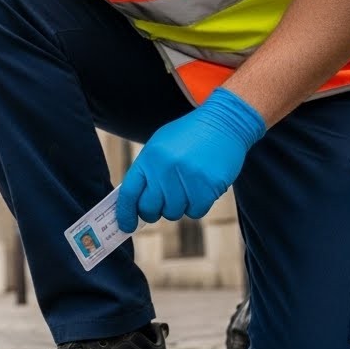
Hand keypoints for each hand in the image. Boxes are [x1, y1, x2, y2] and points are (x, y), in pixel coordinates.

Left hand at [117, 88, 265, 232]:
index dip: (126, 213)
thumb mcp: (159, 146)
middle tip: (162, 206)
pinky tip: (201, 189)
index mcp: (148, 158)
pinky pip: (195, 211)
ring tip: (187, 187)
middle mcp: (164, 169)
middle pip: (150, 208)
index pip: (129, 193)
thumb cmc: (188, 137)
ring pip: (173, 212)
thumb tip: (136, 204)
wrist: (224, 122)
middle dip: (154, 212)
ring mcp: (186, 178)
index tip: (127, 226)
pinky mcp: (208, 186)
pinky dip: (197, 206)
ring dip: (179, 206)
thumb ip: (147, 172)